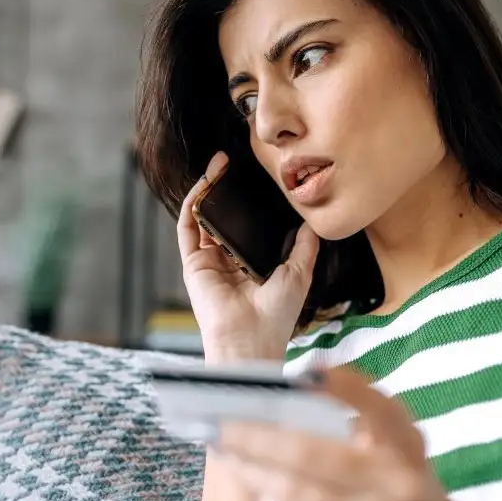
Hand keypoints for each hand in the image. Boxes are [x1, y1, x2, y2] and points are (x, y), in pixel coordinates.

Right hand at [177, 151, 318, 362]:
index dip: (248, 203)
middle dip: (226, 189)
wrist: (252, 338)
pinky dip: (194, 203)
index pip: (246, 227)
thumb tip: (312, 221)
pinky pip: (188, 227)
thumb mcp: (299, 272)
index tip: (256, 178)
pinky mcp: (193, 264)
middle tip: (233, 162)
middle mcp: (227, 262)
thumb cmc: (277, 314)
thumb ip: (304, 246)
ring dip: (208, 189)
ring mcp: (208, 262)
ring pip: (204, 218)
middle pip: (223, 218)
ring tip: (218, 163)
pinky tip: (205, 183)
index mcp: (250, 266)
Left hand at [215, 367, 469, 500]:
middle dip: (259, 438)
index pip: (380, 412)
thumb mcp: (402, 453)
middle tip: (223, 424)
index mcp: (408, 450)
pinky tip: (261, 494)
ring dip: (255, 472)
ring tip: (229, 455)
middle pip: (314, 456)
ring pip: (299, 494)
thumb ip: (364, 424)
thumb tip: (294, 391)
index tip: (307, 372)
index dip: (346, 389)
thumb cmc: (407, 493)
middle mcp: (399, 486)